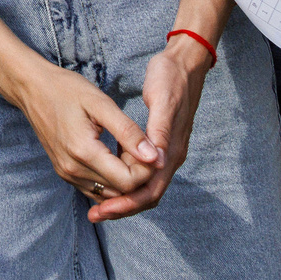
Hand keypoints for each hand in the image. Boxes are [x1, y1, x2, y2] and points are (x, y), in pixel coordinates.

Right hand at [6, 55, 160, 217]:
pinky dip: (111, 180)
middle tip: (141, 146)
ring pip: (109, 193)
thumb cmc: (66, 90)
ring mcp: (67, 174)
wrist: (32, 88)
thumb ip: (128, 131)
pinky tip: (115, 157)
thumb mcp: (101, 103)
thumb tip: (154, 157)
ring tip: (128, 150)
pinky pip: (96, 189)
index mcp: (83, 152)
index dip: (146, 169)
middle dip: (138, 174)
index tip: (149, 147)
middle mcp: (73, 170)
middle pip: (120, 190)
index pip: (128, 182)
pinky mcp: (65, 173)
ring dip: (125, 178)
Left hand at [93, 38, 210, 220]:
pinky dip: (124, 179)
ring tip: (96, 204)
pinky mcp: (158, 144)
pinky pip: (140, 171)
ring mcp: (165, 152)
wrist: (185, 63)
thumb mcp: (163, 99)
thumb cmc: (171, 77)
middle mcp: (170, 156)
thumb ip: (159, 130)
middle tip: (95, 216)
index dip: (127, 203)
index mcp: (171, 150)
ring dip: (122, 196)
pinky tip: (105, 178)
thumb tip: (155, 161)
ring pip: (143, 186)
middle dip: (121, 206)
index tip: (103, 210)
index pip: (150, 190)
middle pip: (146, 195)